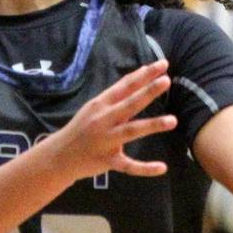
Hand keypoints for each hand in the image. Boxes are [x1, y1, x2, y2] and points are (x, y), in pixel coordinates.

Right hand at [45, 60, 175, 184]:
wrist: (60, 155)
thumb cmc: (83, 127)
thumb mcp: (95, 107)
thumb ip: (118, 94)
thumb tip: (141, 73)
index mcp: (101, 104)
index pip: (125, 85)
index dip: (144, 75)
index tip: (162, 64)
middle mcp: (103, 120)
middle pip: (129, 104)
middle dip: (147, 92)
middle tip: (166, 80)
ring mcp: (105, 140)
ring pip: (131, 131)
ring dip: (152, 125)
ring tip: (173, 120)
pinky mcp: (107, 160)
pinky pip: (128, 165)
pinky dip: (145, 168)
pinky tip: (162, 168)